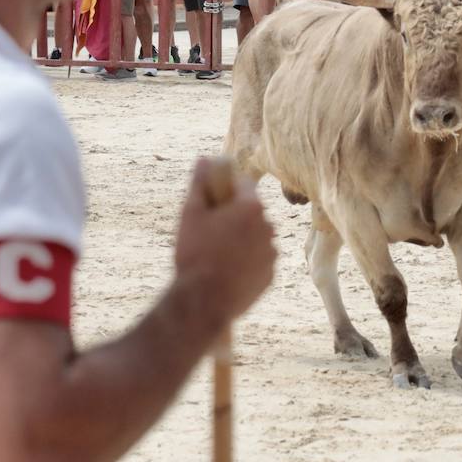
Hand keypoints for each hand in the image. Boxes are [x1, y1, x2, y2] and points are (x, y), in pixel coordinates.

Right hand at [173, 159, 275, 326]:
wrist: (203, 302)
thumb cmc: (194, 254)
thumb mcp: (190, 213)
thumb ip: (199, 183)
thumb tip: (204, 159)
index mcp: (251, 207)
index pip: (242, 184)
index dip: (225, 190)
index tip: (212, 201)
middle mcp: (268, 227)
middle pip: (250, 211)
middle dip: (234, 216)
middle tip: (209, 231)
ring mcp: (271, 253)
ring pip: (256, 237)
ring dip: (241, 239)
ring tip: (216, 255)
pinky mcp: (270, 276)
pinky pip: (258, 260)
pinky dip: (246, 262)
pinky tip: (226, 271)